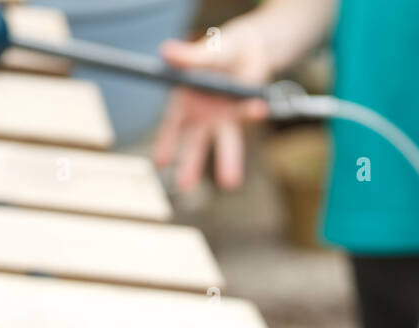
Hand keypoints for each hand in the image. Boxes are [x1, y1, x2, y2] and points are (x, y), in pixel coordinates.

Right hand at [151, 30, 271, 190]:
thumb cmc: (219, 50)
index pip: (172, 127)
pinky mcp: (246, 113)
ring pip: (225, 143)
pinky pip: (248, 113)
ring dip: (228, 162)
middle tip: (184, 187)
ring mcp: (225, 118)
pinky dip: (252, 111)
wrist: (249, 49)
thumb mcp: (204, 52)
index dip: (165, 143)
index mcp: (185, 102)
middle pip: (195, 144)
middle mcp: (203, 117)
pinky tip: (259, 110)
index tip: (159, 163)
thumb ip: (190, 57)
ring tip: (230, 183)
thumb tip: (166, 51)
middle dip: (190, 165)